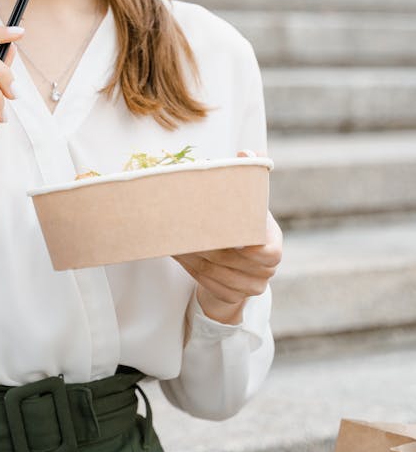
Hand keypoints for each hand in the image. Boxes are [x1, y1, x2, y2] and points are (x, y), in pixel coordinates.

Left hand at [174, 150, 282, 324]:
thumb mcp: (247, 200)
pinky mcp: (234, 297)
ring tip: (178, 245)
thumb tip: (246, 153)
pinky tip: (182, 257)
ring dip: (197, 261)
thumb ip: (249, 174)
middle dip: (211, 251)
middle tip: (188, 236)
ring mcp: (253, 286)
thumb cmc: (241, 222)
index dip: (251, 251)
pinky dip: (195, 273)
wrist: (237, 259)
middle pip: (238, 265)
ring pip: (221, 277)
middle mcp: (267, 269)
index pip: (269, 253)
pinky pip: (212, 287)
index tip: (229, 238)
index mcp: (272, 243)